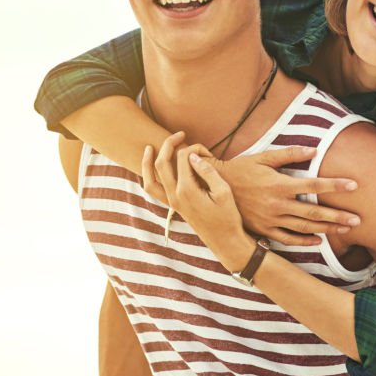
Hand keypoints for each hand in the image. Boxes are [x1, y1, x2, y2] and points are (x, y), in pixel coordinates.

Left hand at [142, 132, 250, 270]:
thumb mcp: (224, 191)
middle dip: (169, 145)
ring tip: (149, 148)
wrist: (224, 241)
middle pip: (162, 163)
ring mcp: (171, 203)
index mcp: (187, 190)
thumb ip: (208, 171)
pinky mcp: (173, 207)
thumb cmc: (228, 216)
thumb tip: (194, 156)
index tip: (208, 151)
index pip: (183, 158)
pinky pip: (153, 191)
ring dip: (147, 162)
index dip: (194, 148)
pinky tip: (153, 169)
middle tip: (179, 134)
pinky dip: (148, 178)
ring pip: (149, 179)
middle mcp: (174, 196)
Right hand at [217, 146, 360, 245]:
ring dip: (327, 229)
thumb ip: (289, 154)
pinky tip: (318, 241)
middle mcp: (278, 204)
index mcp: (280, 184)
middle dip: (338, 216)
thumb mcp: (263, 157)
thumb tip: (314, 150)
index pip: (314, 185)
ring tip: (346, 229)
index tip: (354, 185)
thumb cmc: (241, 169)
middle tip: (358, 219)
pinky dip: (304, 242)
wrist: (213, 189)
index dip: (335, 185)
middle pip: (314, 212)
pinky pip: (287, 239)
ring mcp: (271, 219)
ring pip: (305, 228)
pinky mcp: (264, 230)